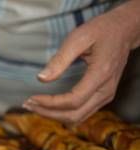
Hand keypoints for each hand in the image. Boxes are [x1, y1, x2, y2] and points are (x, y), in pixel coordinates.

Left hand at [24, 0, 139, 124]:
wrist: (124, 31)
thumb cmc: (101, 31)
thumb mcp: (79, 38)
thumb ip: (60, 59)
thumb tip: (41, 78)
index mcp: (101, 74)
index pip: (73, 100)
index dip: (50, 103)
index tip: (31, 98)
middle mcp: (106, 90)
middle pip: (74, 115)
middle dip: (48, 113)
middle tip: (27, 104)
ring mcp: (106, 95)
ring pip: (78, 117)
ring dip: (54, 116)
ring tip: (34, 106)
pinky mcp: (103, 96)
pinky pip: (82, 113)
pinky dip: (63, 113)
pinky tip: (48, 106)